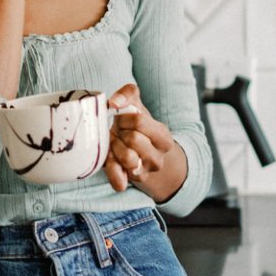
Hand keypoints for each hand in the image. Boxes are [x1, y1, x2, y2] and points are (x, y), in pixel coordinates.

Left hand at [105, 84, 187, 201]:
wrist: (139, 153)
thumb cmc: (135, 126)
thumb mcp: (136, 105)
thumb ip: (127, 93)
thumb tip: (114, 102)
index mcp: (163, 138)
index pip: (139, 121)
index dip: (125, 117)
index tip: (122, 119)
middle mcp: (157, 158)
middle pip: (133, 139)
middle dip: (120, 132)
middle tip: (119, 132)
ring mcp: (145, 172)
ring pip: (127, 159)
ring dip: (115, 148)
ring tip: (116, 144)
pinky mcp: (130, 182)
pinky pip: (120, 181)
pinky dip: (113, 173)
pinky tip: (111, 161)